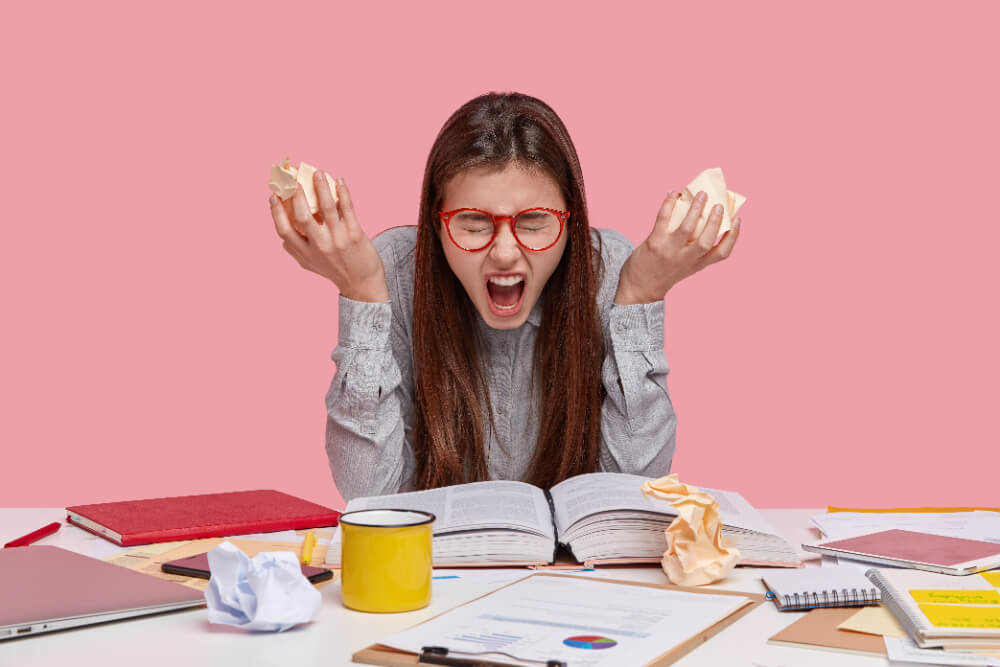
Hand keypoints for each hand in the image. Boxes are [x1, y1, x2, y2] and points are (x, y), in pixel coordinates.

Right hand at [270, 171, 388, 301]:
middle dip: (296, 195)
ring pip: (326, 207)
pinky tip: (339, 181)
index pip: (284, 230)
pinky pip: (347, 208)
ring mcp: (338, 239)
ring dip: (320, 187)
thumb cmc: (334, 269)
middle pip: (302, 216)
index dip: (276, 212)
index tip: (274, 195)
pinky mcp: (355, 234)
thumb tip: (281, 233)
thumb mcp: (310, 264)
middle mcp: (319, 246)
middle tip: (292, 178)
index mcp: (305, 252)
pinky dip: (343, 192)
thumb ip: (295, 249)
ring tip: (318, 172)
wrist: (362, 283)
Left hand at [615, 190, 740, 303]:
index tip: (738, 219)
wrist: (639, 289)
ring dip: (695, 209)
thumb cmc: (664, 272)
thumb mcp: (686, 266)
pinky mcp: (654, 243)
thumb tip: (703, 214)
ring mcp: (669, 251)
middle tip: (719, 204)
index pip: (722, 253)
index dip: (733, 235)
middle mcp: (686, 259)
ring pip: (686, 228)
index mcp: (698, 264)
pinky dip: (669, 203)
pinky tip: (674, 194)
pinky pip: (663, 218)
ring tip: (701, 194)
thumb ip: (695, 247)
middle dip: (715, 221)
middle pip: (706, 240)